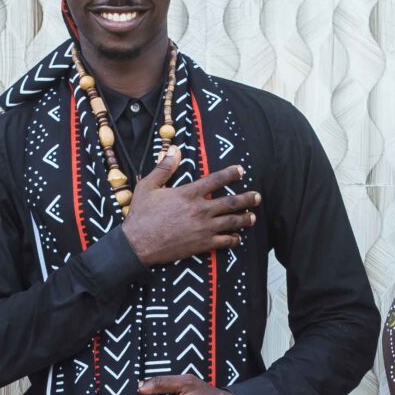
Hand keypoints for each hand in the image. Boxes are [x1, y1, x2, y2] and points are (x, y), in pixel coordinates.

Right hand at [118, 152, 259, 267]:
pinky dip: (234, 240)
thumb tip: (175, 150)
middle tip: (257, 197)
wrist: (137, 244)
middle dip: (247, 199)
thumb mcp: (148, 186)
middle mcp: (200, 210)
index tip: (241, 170)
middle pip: (231, 202)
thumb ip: (164, 168)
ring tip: (252, 217)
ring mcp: (203, 228)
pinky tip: (238, 238)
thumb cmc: (141, 215)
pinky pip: (224, 242)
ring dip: (245, 219)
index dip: (231, 174)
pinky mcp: (202, 245)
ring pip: (232, 222)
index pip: (216, 180)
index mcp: (188, 193)